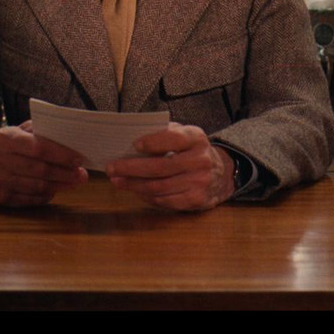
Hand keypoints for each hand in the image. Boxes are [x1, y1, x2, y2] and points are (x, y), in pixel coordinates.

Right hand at [0, 122, 87, 206]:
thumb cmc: (7, 147)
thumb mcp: (18, 132)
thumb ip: (40, 132)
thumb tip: (69, 140)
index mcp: (4, 138)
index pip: (38, 147)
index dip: (61, 154)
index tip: (78, 157)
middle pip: (39, 169)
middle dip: (64, 173)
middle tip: (82, 174)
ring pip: (36, 186)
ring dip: (59, 185)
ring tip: (74, 182)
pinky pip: (29, 199)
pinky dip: (46, 195)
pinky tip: (56, 190)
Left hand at [105, 124, 233, 211]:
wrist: (221, 175)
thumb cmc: (192, 151)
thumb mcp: (185, 135)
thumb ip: (164, 133)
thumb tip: (130, 138)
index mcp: (196, 138)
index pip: (174, 138)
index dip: (153, 142)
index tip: (134, 144)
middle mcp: (200, 160)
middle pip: (161, 167)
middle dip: (132, 168)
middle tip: (112, 168)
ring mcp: (199, 182)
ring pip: (159, 186)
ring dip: (133, 185)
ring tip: (117, 181)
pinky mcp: (195, 200)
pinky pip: (165, 200)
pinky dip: (146, 196)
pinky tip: (135, 191)